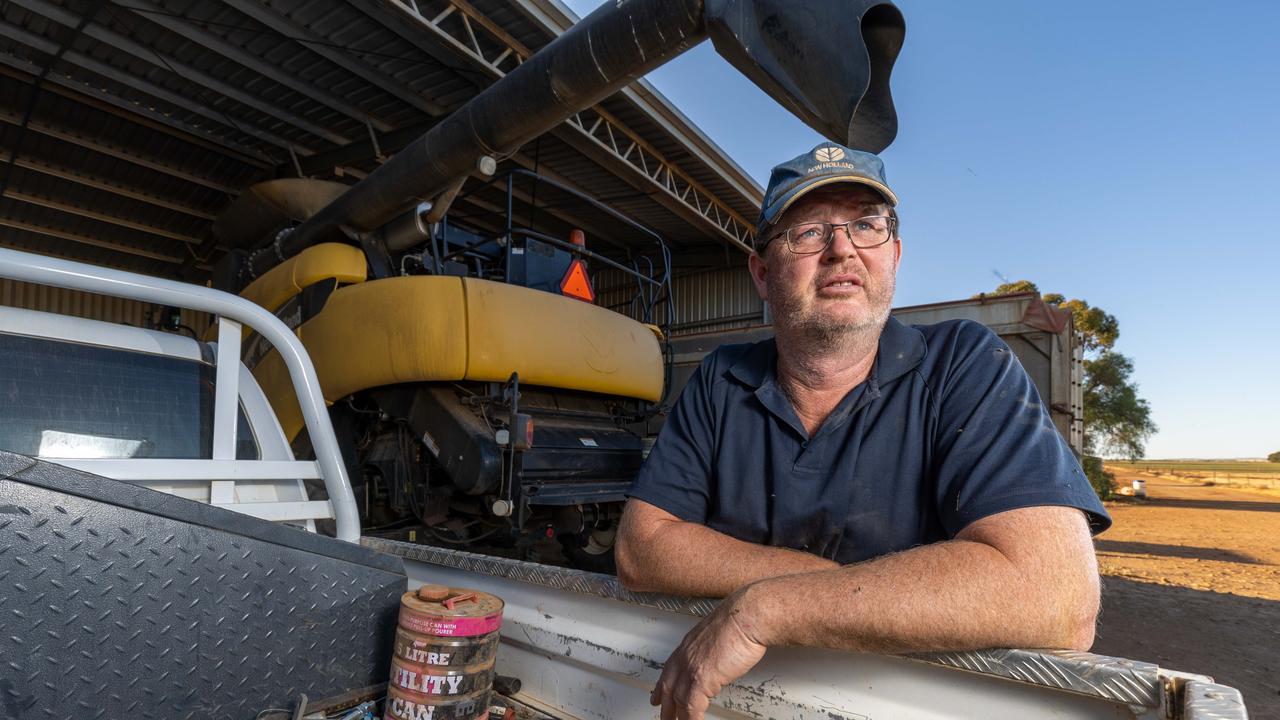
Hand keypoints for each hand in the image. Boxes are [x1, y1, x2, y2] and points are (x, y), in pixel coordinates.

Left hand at [651, 589, 767, 719]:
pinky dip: (692, 719)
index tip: (658, 694)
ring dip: (678, 716)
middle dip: (665, 705)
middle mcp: (686, 656)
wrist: (747, 617)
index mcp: (689, 645)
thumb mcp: (720, 632)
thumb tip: (721, 654)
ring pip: (677, 699)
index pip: (669, 669)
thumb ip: (713, 646)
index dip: (662, 685)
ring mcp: (691, 668)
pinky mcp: (701, 680)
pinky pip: (691, 707)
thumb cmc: (741, 619)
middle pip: (668, 687)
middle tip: (664, 717)